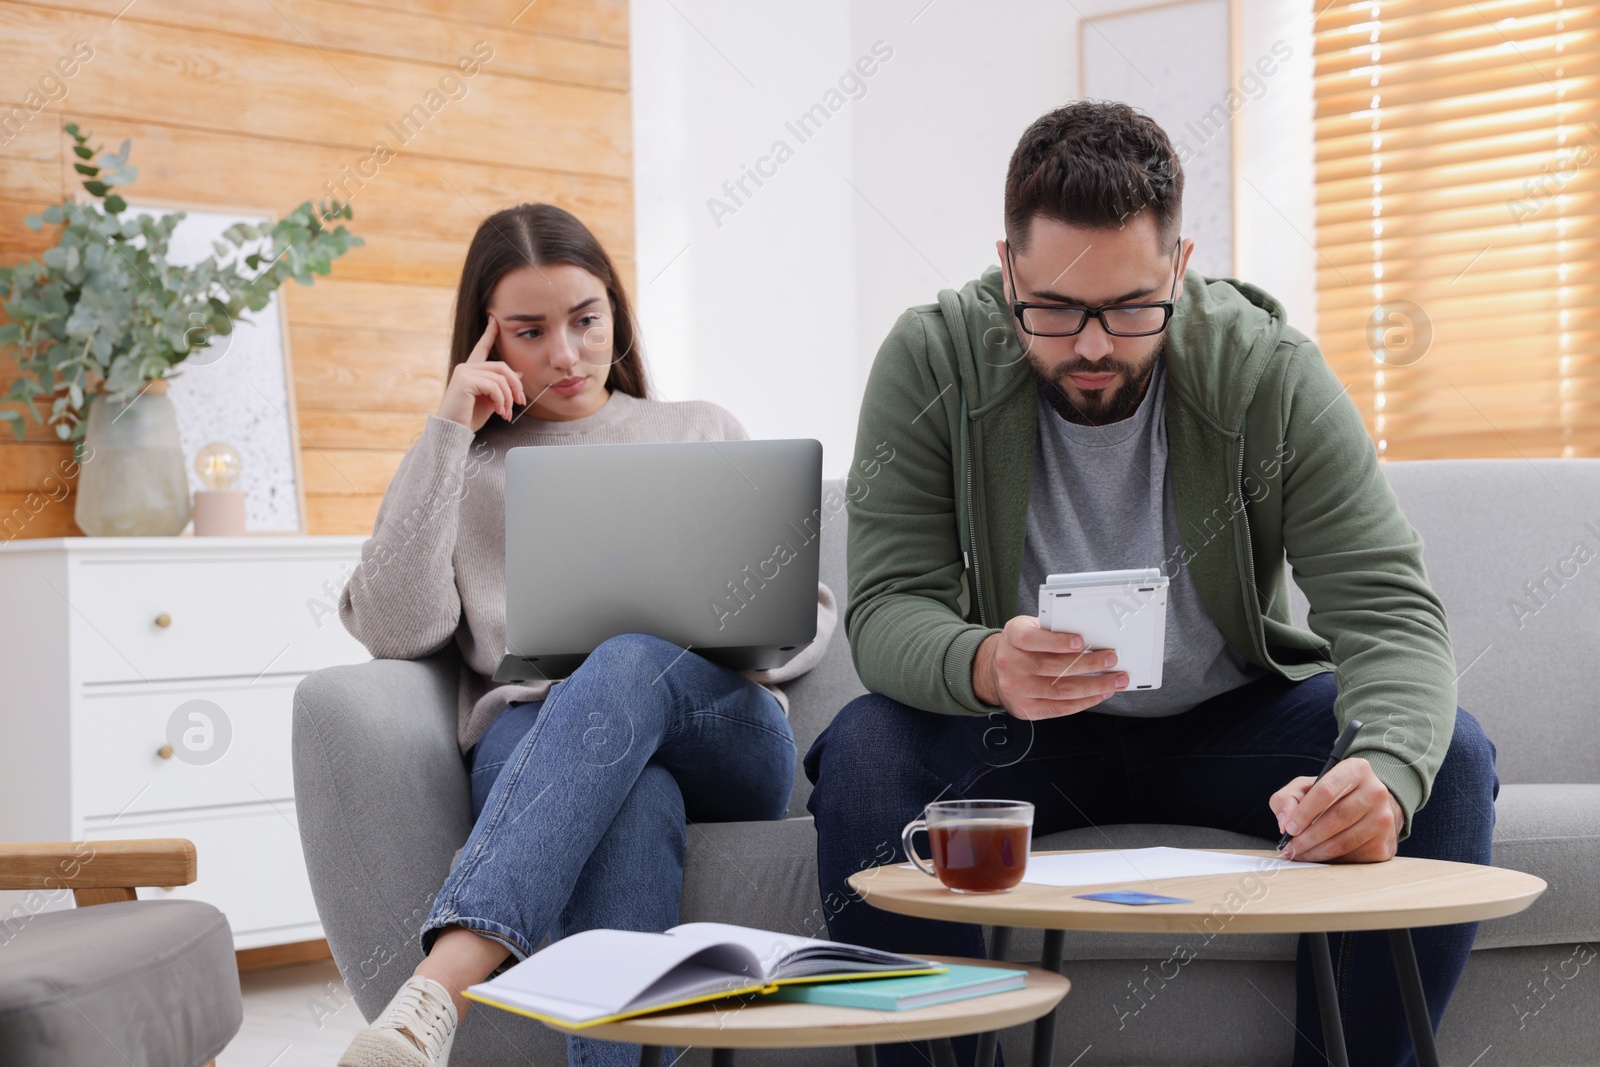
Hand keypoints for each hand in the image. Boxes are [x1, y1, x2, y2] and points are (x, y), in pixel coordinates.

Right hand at [436, 316, 526, 431]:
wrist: (453, 431)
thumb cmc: (469, 418)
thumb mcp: (490, 401)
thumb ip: (501, 387)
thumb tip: (518, 373)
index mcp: (470, 371)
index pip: (481, 348)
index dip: (489, 333)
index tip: (494, 320)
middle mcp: (466, 368)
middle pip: (501, 366)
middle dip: (515, 385)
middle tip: (520, 402)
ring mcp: (464, 372)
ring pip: (500, 378)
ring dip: (508, 397)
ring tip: (506, 413)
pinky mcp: (465, 381)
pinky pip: (494, 386)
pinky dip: (502, 400)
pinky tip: (500, 412)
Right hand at [972, 615, 1127, 719]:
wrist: (994, 670)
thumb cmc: (1021, 646)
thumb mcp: (1029, 628)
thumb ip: (1052, 630)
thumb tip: (1092, 635)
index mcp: (1011, 638)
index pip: (1032, 640)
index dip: (1058, 642)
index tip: (1082, 642)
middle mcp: (1010, 664)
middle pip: (1052, 667)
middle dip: (1088, 664)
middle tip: (1111, 660)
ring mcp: (1016, 689)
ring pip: (1060, 690)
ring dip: (1093, 686)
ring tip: (1114, 680)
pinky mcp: (1025, 709)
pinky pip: (1060, 708)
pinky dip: (1084, 702)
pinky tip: (1099, 694)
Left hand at [1269, 757, 1402, 862]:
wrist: (1369, 809)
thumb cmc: (1332, 796)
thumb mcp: (1306, 787)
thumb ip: (1287, 798)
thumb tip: (1285, 822)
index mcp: (1356, 770)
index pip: (1326, 790)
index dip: (1304, 812)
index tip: (1289, 828)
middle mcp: (1376, 792)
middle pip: (1334, 819)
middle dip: (1306, 838)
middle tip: (1289, 848)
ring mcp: (1384, 819)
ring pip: (1343, 841)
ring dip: (1316, 852)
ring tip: (1298, 854)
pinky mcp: (1385, 844)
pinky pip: (1353, 856)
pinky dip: (1331, 860)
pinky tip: (1318, 856)